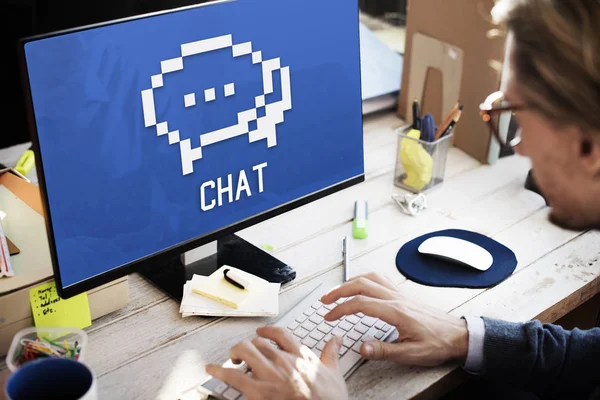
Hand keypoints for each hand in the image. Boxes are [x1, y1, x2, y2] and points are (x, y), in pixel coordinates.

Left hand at [205, 326, 347, 399]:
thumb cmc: (329, 399)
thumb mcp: (334, 374)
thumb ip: (331, 353)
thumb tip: (336, 339)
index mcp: (300, 355)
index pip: (280, 333)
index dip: (267, 331)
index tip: (262, 332)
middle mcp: (283, 360)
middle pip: (258, 342)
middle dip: (249, 346)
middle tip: (244, 353)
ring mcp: (270, 375)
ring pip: (244, 351)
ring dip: (235, 353)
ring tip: (232, 359)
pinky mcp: (258, 391)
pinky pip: (233, 376)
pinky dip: (219, 371)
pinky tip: (211, 369)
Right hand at [320, 272, 467, 366]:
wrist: (458, 335)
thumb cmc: (438, 343)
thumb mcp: (411, 353)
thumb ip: (384, 350)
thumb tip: (362, 348)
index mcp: (395, 311)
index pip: (360, 303)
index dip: (341, 309)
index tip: (329, 316)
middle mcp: (396, 298)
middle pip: (361, 284)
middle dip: (339, 290)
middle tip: (325, 300)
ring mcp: (400, 293)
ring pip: (370, 278)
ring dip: (350, 282)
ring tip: (337, 291)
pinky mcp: (403, 294)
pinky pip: (380, 279)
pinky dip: (364, 279)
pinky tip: (361, 285)